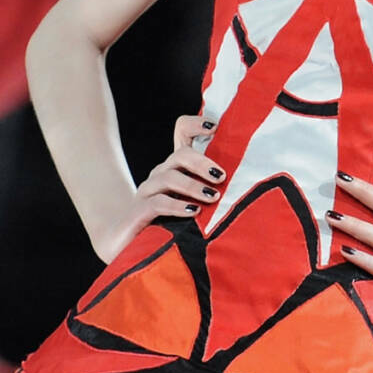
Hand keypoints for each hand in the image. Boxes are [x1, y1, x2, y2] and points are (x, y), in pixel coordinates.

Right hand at [95, 114, 222, 260]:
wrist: (127, 248)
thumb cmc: (168, 226)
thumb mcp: (193, 206)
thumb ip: (211, 193)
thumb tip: (246, 190)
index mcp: (175, 168)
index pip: (182, 133)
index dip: (196, 125)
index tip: (215, 127)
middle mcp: (160, 175)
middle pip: (180, 155)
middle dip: (202, 163)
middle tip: (220, 177)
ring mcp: (148, 191)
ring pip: (170, 177)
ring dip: (193, 186)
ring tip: (212, 197)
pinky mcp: (139, 211)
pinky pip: (158, 202)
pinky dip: (177, 206)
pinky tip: (193, 212)